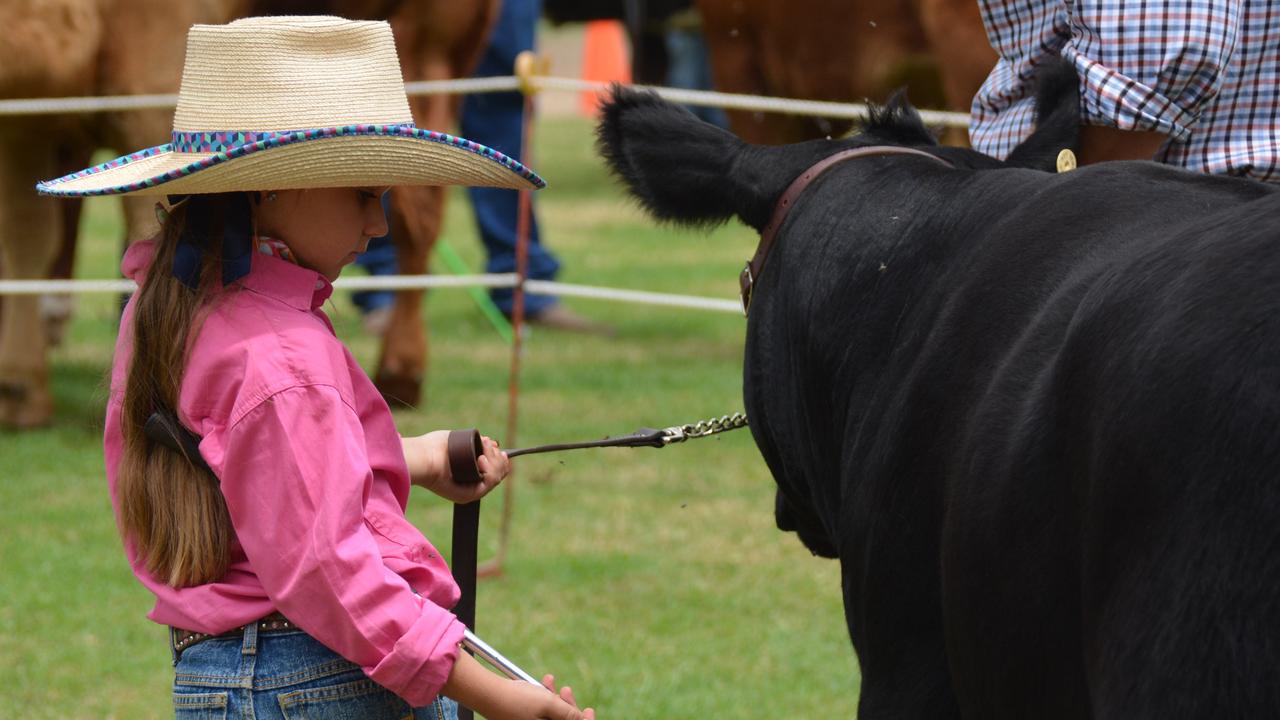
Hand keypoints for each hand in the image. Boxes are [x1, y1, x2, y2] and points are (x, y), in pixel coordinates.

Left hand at [401, 430, 509, 502]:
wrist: (423, 458)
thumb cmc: (434, 447)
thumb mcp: (460, 440)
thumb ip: (477, 443)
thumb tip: (494, 444)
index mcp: (470, 471)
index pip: (495, 467)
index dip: (498, 456)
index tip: (493, 445)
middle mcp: (472, 482)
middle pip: (501, 471)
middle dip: (498, 456)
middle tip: (486, 446)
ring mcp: (472, 489)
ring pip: (498, 475)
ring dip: (495, 460)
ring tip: (481, 452)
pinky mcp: (471, 494)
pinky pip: (491, 481)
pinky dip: (490, 468)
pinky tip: (480, 460)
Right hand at [444, 653, 595, 719]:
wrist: (486, 693)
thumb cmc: (517, 699)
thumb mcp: (549, 704)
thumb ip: (569, 714)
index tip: (588, 710)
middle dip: (566, 706)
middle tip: (565, 689)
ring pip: (550, 715)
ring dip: (554, 698)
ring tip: (550, 680)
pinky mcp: (522, 719)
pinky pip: (539, 712)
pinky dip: (543, 699)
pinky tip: (543, 683)